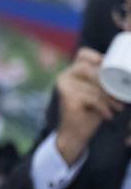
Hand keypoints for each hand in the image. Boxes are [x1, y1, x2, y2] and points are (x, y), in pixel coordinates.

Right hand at [55, 48, 122, 163]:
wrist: (74, 134)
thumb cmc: (89, 111)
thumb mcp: (99, 92)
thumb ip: (104, 80)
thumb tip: (128, 71)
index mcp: (71, 71)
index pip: (84, 54)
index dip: (97, 57)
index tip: (111, 71)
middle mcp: (64, 76)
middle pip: (93, 70)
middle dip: (109, 84)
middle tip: (120, 97)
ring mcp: (64, 86)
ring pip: (95, 86)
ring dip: (110, 98)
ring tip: (117, 108)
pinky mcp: (67, 98)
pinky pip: (93, 98)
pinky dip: (103, 107)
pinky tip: (107, 115)